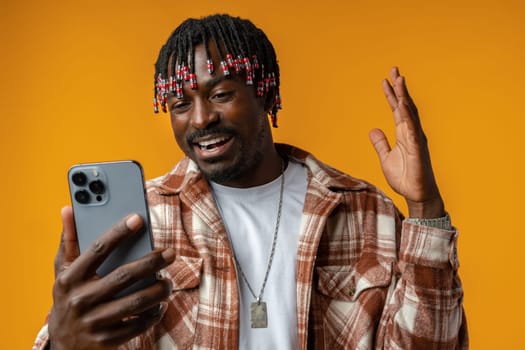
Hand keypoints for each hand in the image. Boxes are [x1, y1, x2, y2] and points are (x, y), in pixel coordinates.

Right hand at [48, 206, 174, 349]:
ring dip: (158, 290)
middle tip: (170, 253)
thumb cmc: (68, 297)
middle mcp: (79, 300)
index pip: (97, 249)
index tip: (138, 219)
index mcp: (68, 279)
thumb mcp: (61, 271)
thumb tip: (68, 208)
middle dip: (151, 262)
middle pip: (123, 276)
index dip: (118, 232)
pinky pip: (138, 325)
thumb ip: (68, 241)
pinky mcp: (106, 340)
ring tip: (169, 282)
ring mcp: (93, 322)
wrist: (64, 345)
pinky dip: (153, 313)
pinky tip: (160, 304)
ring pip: (135, 302)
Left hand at [369, 67, 444, 217]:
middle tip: (394, 69)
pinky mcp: (417, 148)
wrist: (416, 194)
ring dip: (404, 96)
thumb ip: (381, 143)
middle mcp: (411, 132)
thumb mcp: (386, 158)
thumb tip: (373, 130)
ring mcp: (416, 139)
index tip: (386, 80)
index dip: (392, 95)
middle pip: (405, 106)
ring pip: (409, 113)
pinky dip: (407, 116)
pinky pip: (412, 129)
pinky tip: (403, 104)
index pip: (397, 109)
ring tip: (398, 80)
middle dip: (399, 88)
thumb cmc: (405, 177)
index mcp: (404, 134)